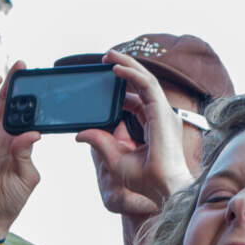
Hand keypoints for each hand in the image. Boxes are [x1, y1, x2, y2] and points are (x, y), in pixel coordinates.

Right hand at [0, 64, 40, 237]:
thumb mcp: (28, 175)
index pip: (21, 111)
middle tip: (17, 65)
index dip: (26, 95)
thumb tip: (32, 133)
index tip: (34, 78)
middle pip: (2, 102)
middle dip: (8, 83)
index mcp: (17, 140)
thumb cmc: (12, 198)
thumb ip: (27, 153)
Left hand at [76, 52, 197, 219]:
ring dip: (128, 65)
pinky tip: (117, 68)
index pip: (137, 102)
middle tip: (107, 59)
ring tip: (110, 56)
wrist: (162, 188)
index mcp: (153, 127)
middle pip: (143, 85)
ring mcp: (163, 113)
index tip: (106, 83)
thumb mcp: (114, 157)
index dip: (122, 91)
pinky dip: (132, 74)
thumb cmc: (146, 180)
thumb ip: (99, 142)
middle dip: (126, 69)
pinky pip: (147, 85)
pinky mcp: (162, 111)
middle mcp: (161, 117)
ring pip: (146, 79)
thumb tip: (80, 134)